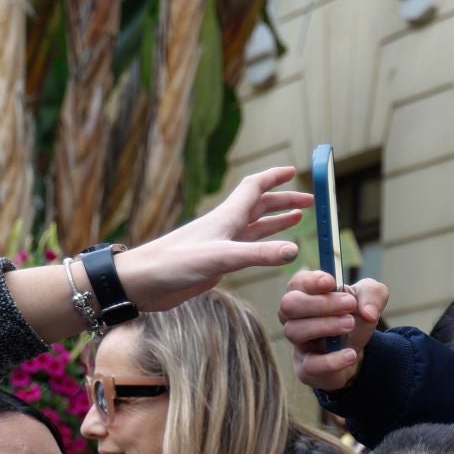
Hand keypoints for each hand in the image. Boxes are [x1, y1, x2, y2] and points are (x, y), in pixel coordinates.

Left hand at [116, 165, 311, 312]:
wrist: (142, 282)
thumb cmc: (174, 264)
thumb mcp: (221, 258)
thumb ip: (259, 254)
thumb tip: (294, 251)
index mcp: (226, 217)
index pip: (255, 188)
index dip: (275, 178)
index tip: (294, 171)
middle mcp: (226, 226)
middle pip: (260, 205)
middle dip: (285, 201)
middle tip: (310, 202)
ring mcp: (222, 243)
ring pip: (256, 225)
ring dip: (278, 220)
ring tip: (299, 218)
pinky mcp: (218, 261)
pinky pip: (250, 247)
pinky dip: (267, 244)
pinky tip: (273, 249)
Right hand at [279, 269, 387, 392]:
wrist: (358, 354)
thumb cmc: (355, 318)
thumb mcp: (370, 299)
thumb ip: (373, 294)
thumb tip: (368, 312)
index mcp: (306, 295)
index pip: (296, 283)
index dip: (310, 281)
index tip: (331, 282)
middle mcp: (295, 318)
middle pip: (289, 305)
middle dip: (321, 303)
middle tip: (350, 304)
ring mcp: (298, 344)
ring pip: (294, 331)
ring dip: (326, 325)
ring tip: (351, 324)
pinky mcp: (306, 368)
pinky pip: (310, 365)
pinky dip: (333, 359)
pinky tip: (351, 354)